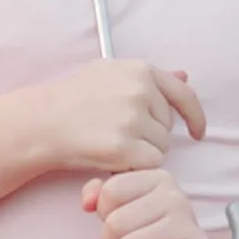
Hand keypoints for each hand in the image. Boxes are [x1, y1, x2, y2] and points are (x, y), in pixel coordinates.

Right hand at [31, 60, 206, 177]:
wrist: (42, 122)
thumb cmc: (72, 99)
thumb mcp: (109, 73)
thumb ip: (147, 79)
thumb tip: (185, 77)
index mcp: (140, 70)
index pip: (184, 95)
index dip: (195, 117)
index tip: (197, 132)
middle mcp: (140, 90)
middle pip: (168, 127)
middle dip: (150, 135)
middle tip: (116, 132)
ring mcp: (132, 118)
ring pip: (161, 148)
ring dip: (142, 153)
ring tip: (110, 143)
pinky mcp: (124, 146)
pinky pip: (150, 165)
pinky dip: (135, 168)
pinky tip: (111, 158)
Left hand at [82, 167, 225, 238]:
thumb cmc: (153, 231)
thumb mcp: (126, 207)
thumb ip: (100, 195)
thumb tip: (87, 202)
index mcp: (157, 177)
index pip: (110, 192)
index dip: (103, 215)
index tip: (115, 225)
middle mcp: (174, 194)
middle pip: (115, 222)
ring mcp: (187, 220)